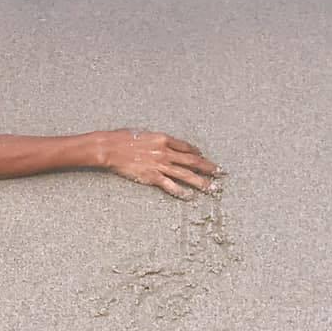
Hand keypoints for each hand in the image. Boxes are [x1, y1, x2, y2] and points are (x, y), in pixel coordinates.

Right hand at [103, 131, 218, 197]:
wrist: (110, 148)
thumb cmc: (122, 138)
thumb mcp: (142, 133)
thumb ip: (155, 139)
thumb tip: (162, 142)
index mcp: (163, 139)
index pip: (186, 147)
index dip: (197, 152)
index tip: (204, 157)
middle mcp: (166, 152)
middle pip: (192, 161)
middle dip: (208, 167)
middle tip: (220, 172)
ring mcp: (160, 165)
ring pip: (186, 175)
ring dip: (201, 182)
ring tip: (213, 188)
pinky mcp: (152, 177)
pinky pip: (170, 186)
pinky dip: (181, 192)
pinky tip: (189, 197)